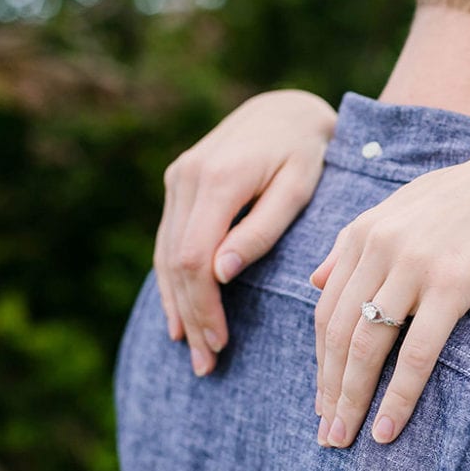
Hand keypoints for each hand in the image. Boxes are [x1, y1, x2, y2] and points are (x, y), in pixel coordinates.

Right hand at [154, 89, 335, 375]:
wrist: (286, 108)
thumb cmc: (305, 152)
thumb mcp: (296, 188)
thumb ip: (260, 230)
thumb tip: (220, 274)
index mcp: (219, 180)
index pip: (194, 258)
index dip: (203, 306)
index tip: (220, 342)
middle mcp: (188, 177)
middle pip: (174, 262)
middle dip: (190, 316)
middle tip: (206, 362)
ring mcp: (178, 178)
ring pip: (164, 254)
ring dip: (177, 304)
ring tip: (192, 349)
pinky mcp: (178, 181)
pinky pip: (167, 239)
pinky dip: (173, 279)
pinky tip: (179, 313)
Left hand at [311, 136, 469, 446]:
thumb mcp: (406, 208)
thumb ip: (356, 242)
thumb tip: (313, 280)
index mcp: (365, 230)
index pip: (327, 310)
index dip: (320, 362)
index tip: (322, 400)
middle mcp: (381, 245)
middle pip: (339, 333)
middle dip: (329, 390)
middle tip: (327, 435)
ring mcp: (415, 265)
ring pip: (368, 346)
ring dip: (352, 400)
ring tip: (345, 439)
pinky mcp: (454, 284)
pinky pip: (416, 352)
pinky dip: (399, 396)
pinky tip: (388, 428)